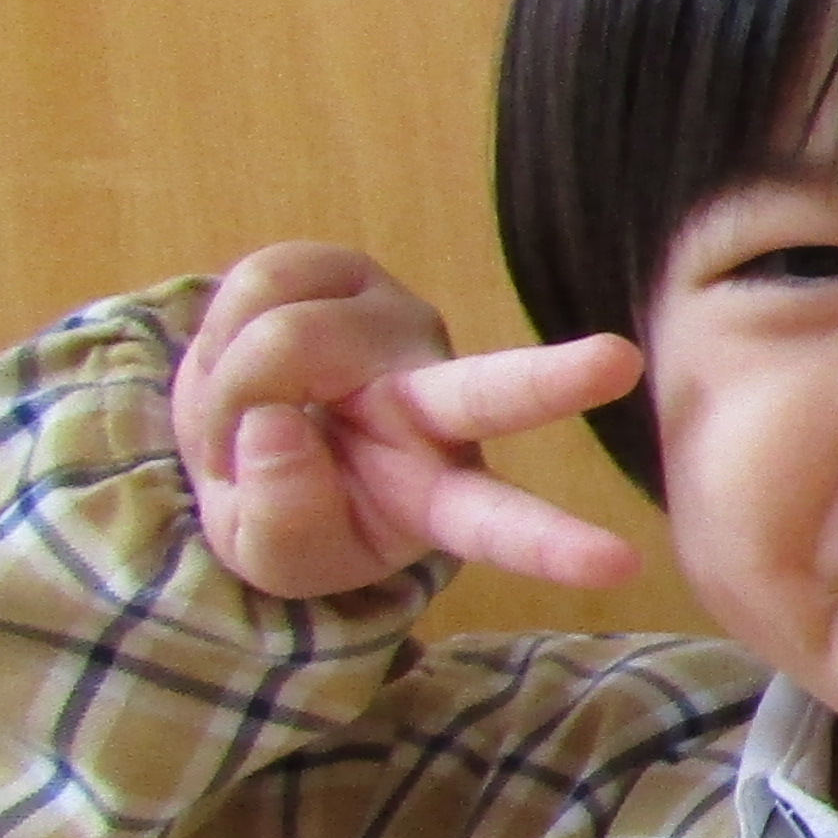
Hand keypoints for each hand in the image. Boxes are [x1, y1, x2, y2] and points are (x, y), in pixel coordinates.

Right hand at [169, 243, 647, 600]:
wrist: (233, 432)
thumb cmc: (279, 504)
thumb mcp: (270, 552)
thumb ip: (282, 515)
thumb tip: (278, 425)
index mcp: (439, 496)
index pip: (501, 525)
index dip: (553, 547)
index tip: (621, 567)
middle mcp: (440, 405)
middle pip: (493, 390)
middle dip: (559, 377)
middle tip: (622, 361)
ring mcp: (400, 328)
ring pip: (290, 340)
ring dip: (224, 390)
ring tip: (238, 419)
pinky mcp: (350, 270)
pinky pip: (259, 286)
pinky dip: (215, 336)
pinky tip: (237, 361)